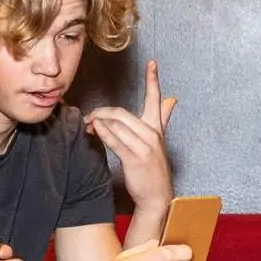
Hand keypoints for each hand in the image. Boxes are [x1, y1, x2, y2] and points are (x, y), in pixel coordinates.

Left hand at [85, 59, 176, 225]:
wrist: (157, 196)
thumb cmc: (154, 169)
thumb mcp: (159, 141)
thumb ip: (163, 117)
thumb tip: (172, 99)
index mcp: (156, 128)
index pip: (156, 99)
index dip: (153, 80)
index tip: (152, 63)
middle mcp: (151, 134)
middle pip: (121, 113)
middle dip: (101, 113)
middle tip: (89, 117)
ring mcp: (143, 146)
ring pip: (116, 125)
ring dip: (97, 123)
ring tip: (88, 127)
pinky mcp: (133, 157)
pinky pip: (114, 139)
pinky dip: (102, 132)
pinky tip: (94, 129)